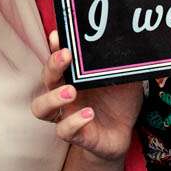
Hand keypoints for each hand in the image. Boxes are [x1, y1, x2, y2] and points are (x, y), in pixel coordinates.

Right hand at [31, 31, 143, 162]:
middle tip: (66, 56)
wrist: (125, 132)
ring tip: (71, 92)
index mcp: (74, 76)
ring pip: (41, 108)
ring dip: (53, 97)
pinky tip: (89, 114)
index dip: (54, 47)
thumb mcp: (125, 77)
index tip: (58, 36)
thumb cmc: (119, 100)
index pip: (57, 58)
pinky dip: (74, 122)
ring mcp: (67, 114)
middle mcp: (64, 93)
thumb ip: (123, 62)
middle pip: (46, 78)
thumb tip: (129, 41)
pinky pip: (64, 130)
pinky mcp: (76, 134)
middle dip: (52, 65)